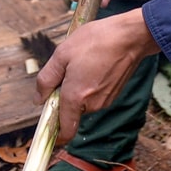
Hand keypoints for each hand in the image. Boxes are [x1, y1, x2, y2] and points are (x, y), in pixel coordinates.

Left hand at [36, 10, 160, 140]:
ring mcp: (105, 101)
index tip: (47, 126)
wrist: (131, 36)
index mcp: (75, 97)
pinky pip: (95, 95)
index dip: (55, 134)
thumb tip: (39, 99)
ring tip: (84, 63)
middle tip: (66, 70)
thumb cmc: (97, 41)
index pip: (65, 130)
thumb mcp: (62, 54)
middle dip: (64, 96)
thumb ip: (46, 80)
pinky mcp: (113, 94)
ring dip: (78, 88)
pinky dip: (90, 84)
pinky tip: (94, 64)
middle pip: (71, 110)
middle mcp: (91, 104)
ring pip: (83, 101)